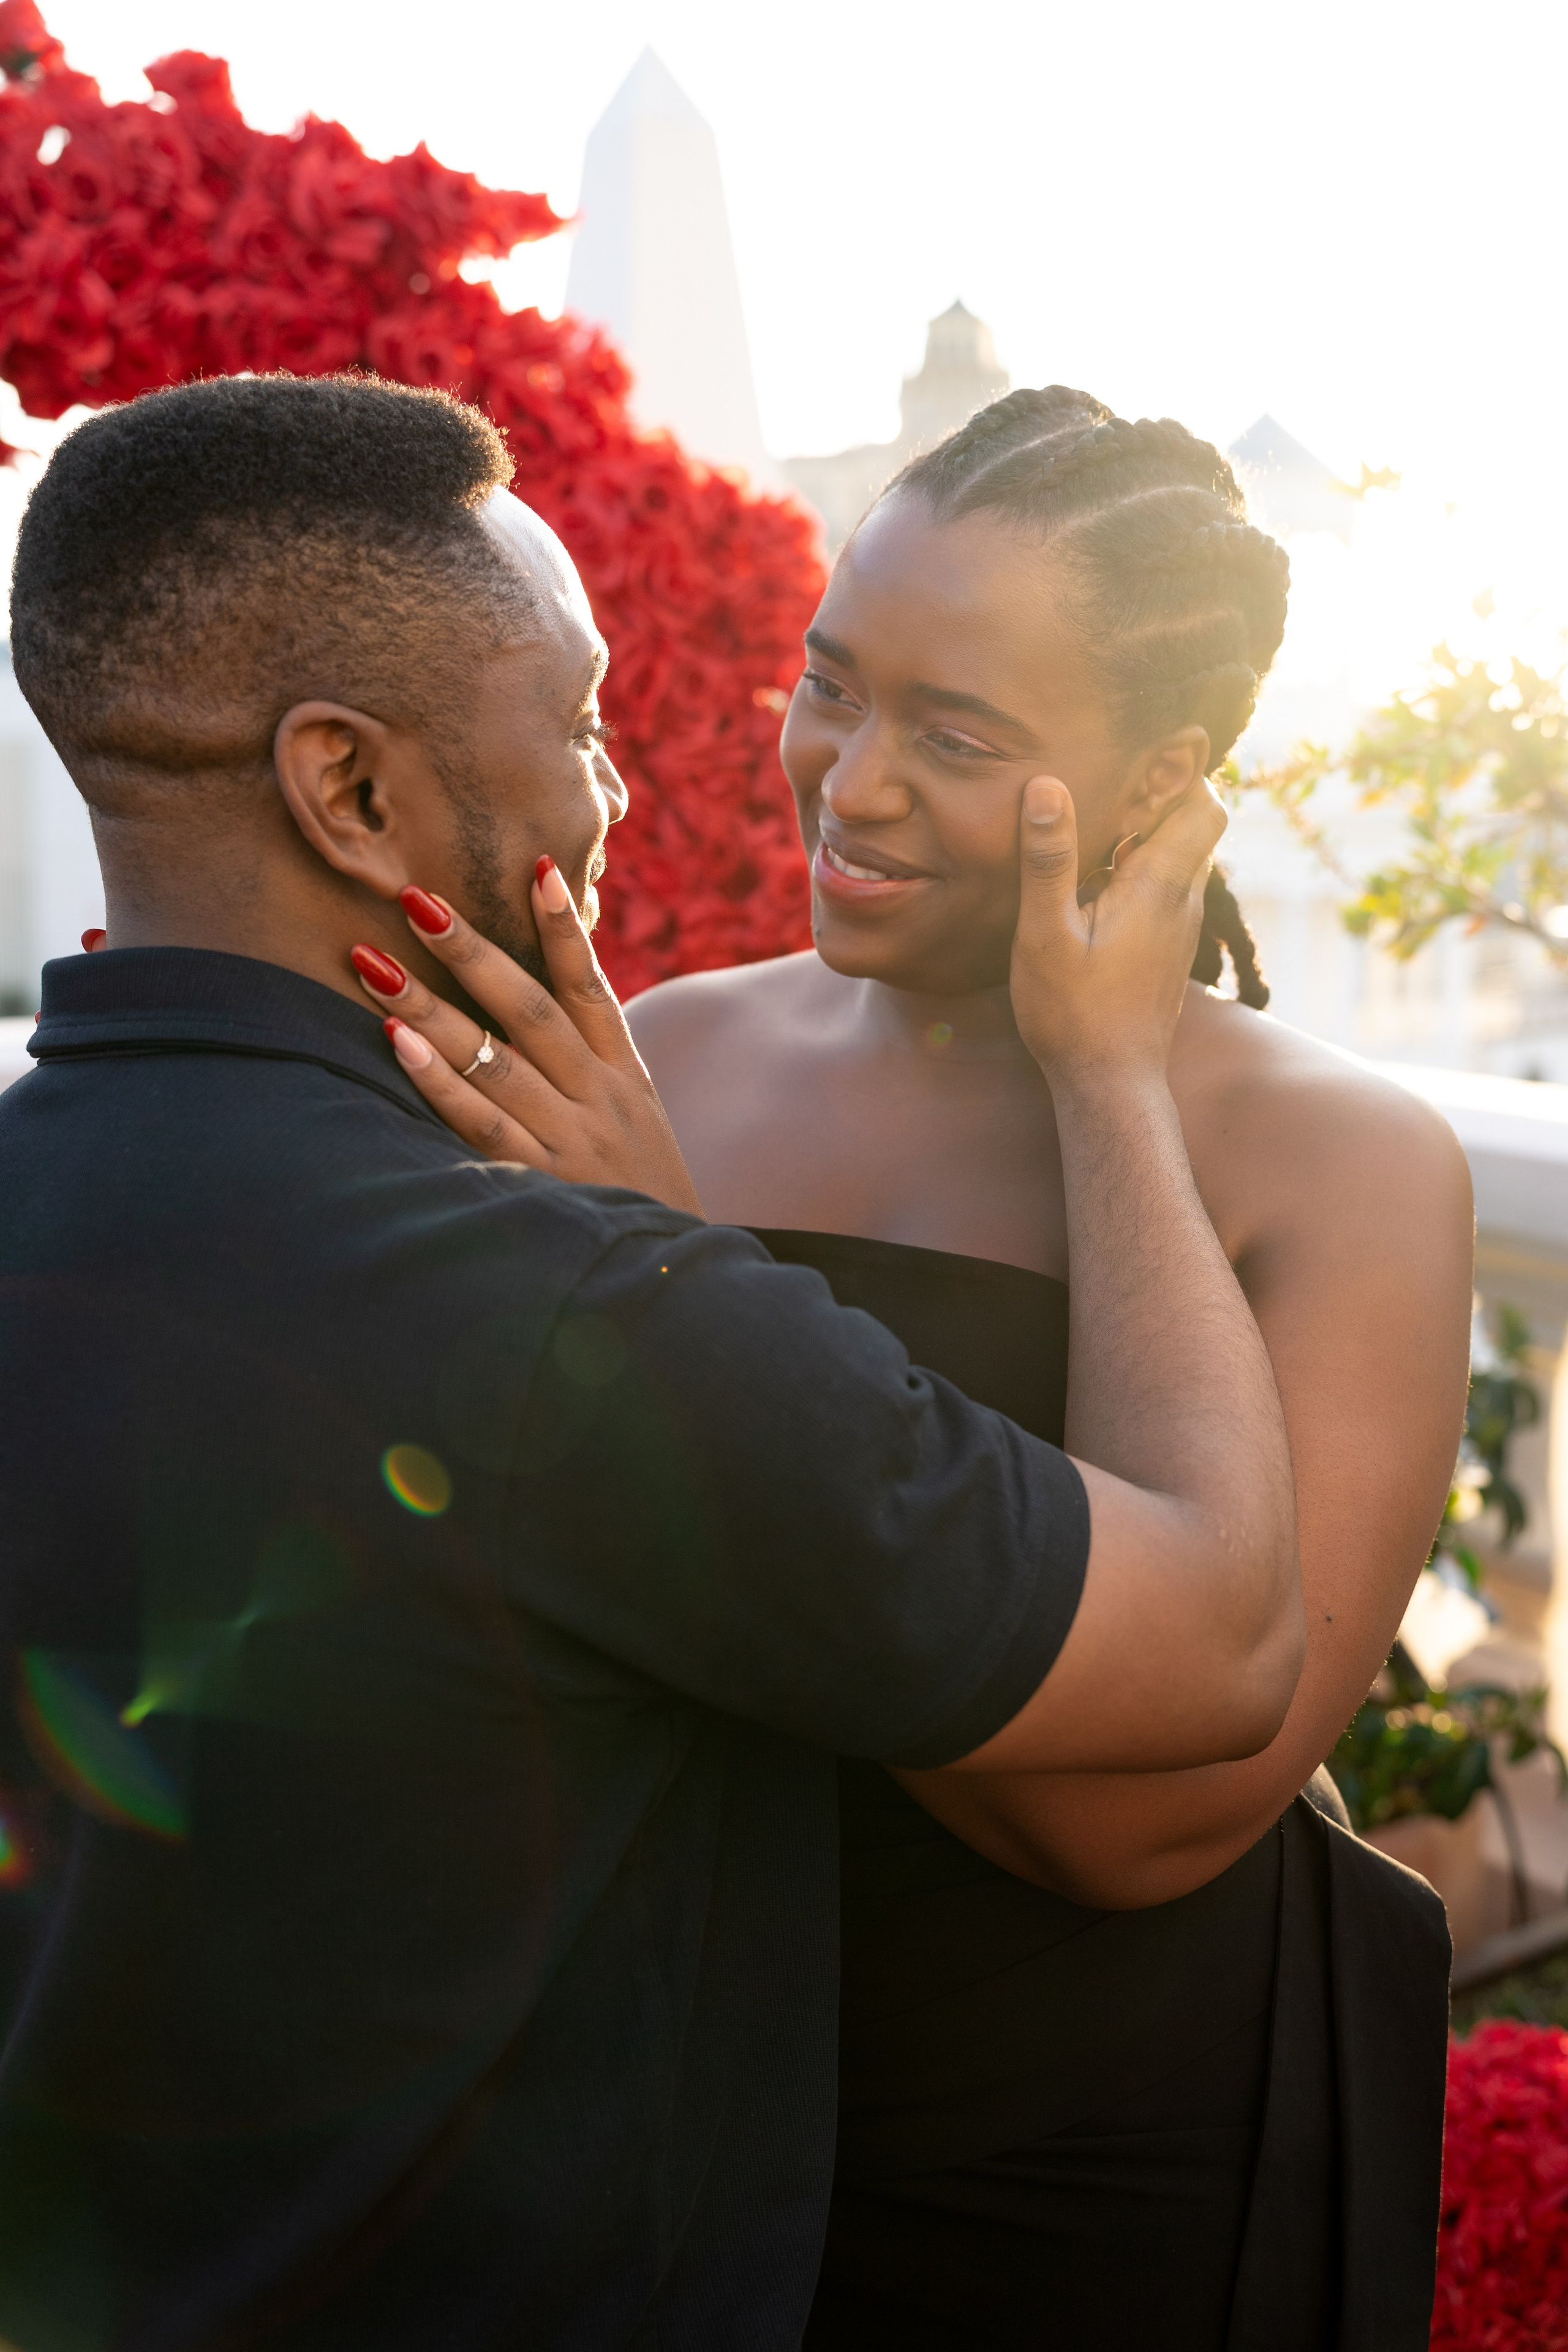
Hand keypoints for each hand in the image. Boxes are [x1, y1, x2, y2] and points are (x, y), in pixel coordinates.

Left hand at [349, 862, 703, 1215]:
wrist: (675, 1281)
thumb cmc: (639, 1200)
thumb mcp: (636, 1126)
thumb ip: (591, 1070)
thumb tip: (535, 1013)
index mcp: (625, 1077)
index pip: (591, 988)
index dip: (564, 929)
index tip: (536, 867)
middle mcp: (599, 1099)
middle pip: (530, 1008)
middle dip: (470, 950)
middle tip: (415, 899)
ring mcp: (571, 1140)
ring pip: (494, 1057)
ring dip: (430, 1005)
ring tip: (372, 962)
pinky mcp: (541, 1184)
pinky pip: (482, 1123)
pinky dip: (440, 1080)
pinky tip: (399, 1044)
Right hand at [1009, 776, 1225, 1089]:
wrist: (1111, 1084)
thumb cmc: (1073, 1013)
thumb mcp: (1045, 933)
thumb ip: (1048, 859)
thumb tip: (1048, 785)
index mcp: (1161, 887)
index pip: (1204, 805)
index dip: (1186, 771)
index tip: (1145, 753)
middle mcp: (1185, 902)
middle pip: (1198, 826)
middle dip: (1164, 796)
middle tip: (1112, 786)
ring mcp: (1181, 929)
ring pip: (1185, 859)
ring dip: (1152, 835)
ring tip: (1100, 830)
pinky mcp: (1169, 951)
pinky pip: (1170, 891)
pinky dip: (1147, 870)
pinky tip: (1101, 884)